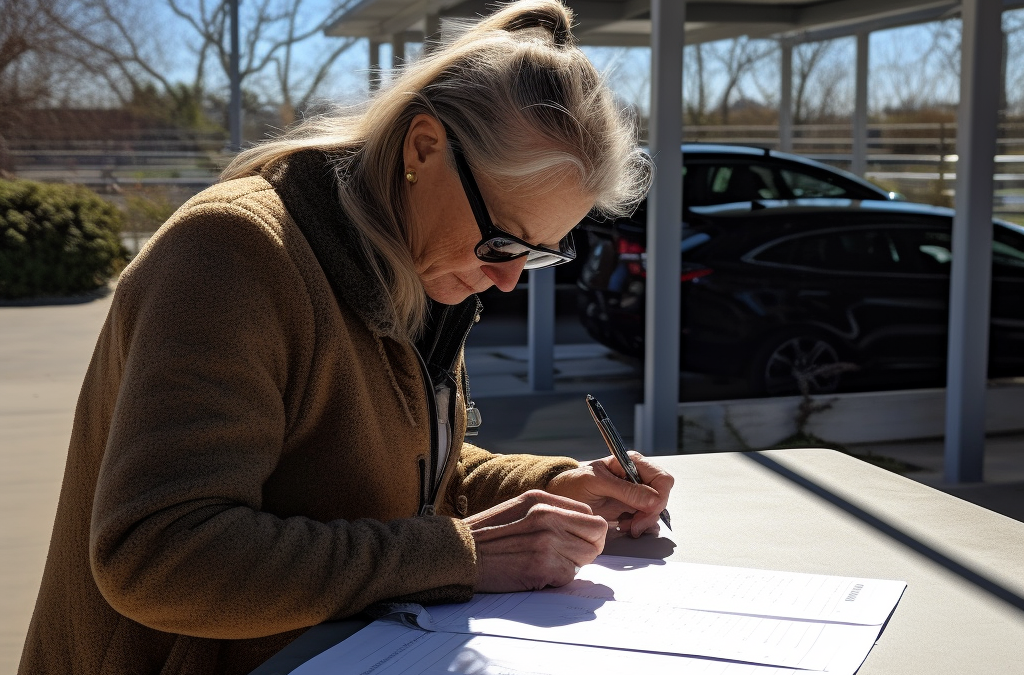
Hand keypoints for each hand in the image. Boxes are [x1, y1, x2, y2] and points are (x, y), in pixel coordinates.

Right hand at [465, 490, 606, 592]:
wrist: (458, 554)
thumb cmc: (485, 535)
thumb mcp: (518, 508)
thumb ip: (549, 512)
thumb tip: (579, 527)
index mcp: (541, 499)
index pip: (589, 513)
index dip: (586, 531)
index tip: (576, 541)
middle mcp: (547, 516)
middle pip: (597, 533)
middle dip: (588, 547)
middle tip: (569, 556)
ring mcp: (546, 541)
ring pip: (587, 556)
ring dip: (572, 564)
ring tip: (547, 564)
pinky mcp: (542, 566)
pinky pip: (569, 576)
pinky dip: (557, 579)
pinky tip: (536, 574)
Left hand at [545, 451, 672, 537]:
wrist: (562, 496)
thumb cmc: (575, 484)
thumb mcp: (597, 483)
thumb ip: (625, 491)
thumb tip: (653, 500)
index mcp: (632, 463)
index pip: (662, 479)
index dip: (658, 498)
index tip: (645, 512)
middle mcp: (638, 476)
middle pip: (662, 496)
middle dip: (651, 513)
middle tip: (634, 525)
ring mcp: (636, 493)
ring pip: (656, 510)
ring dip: (644, 521)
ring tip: (625, 525)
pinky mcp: (632, 507)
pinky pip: (647, 518)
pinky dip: (639, 526)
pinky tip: (625, 526)